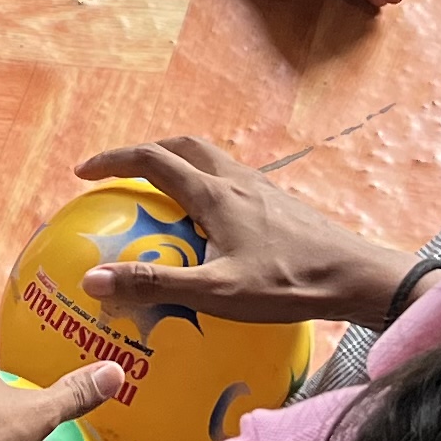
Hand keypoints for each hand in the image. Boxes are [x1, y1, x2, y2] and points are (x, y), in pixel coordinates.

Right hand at [73, 134, 413, 331]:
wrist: (357, 277)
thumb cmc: (289, 285)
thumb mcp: (216, 293)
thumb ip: (154, 285)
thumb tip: (92, 280)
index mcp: (215, 194)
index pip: (151, 160)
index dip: (112, 161)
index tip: (83, 173)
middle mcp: (237, 180)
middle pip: (182, 147)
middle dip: (145, 153)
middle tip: (119, 174)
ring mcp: (262, 188)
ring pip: (210, 160)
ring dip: (178, 165)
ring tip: (160, 196)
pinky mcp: (280, 203)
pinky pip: (232, 181)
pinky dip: (206, 186)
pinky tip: (210, 225)